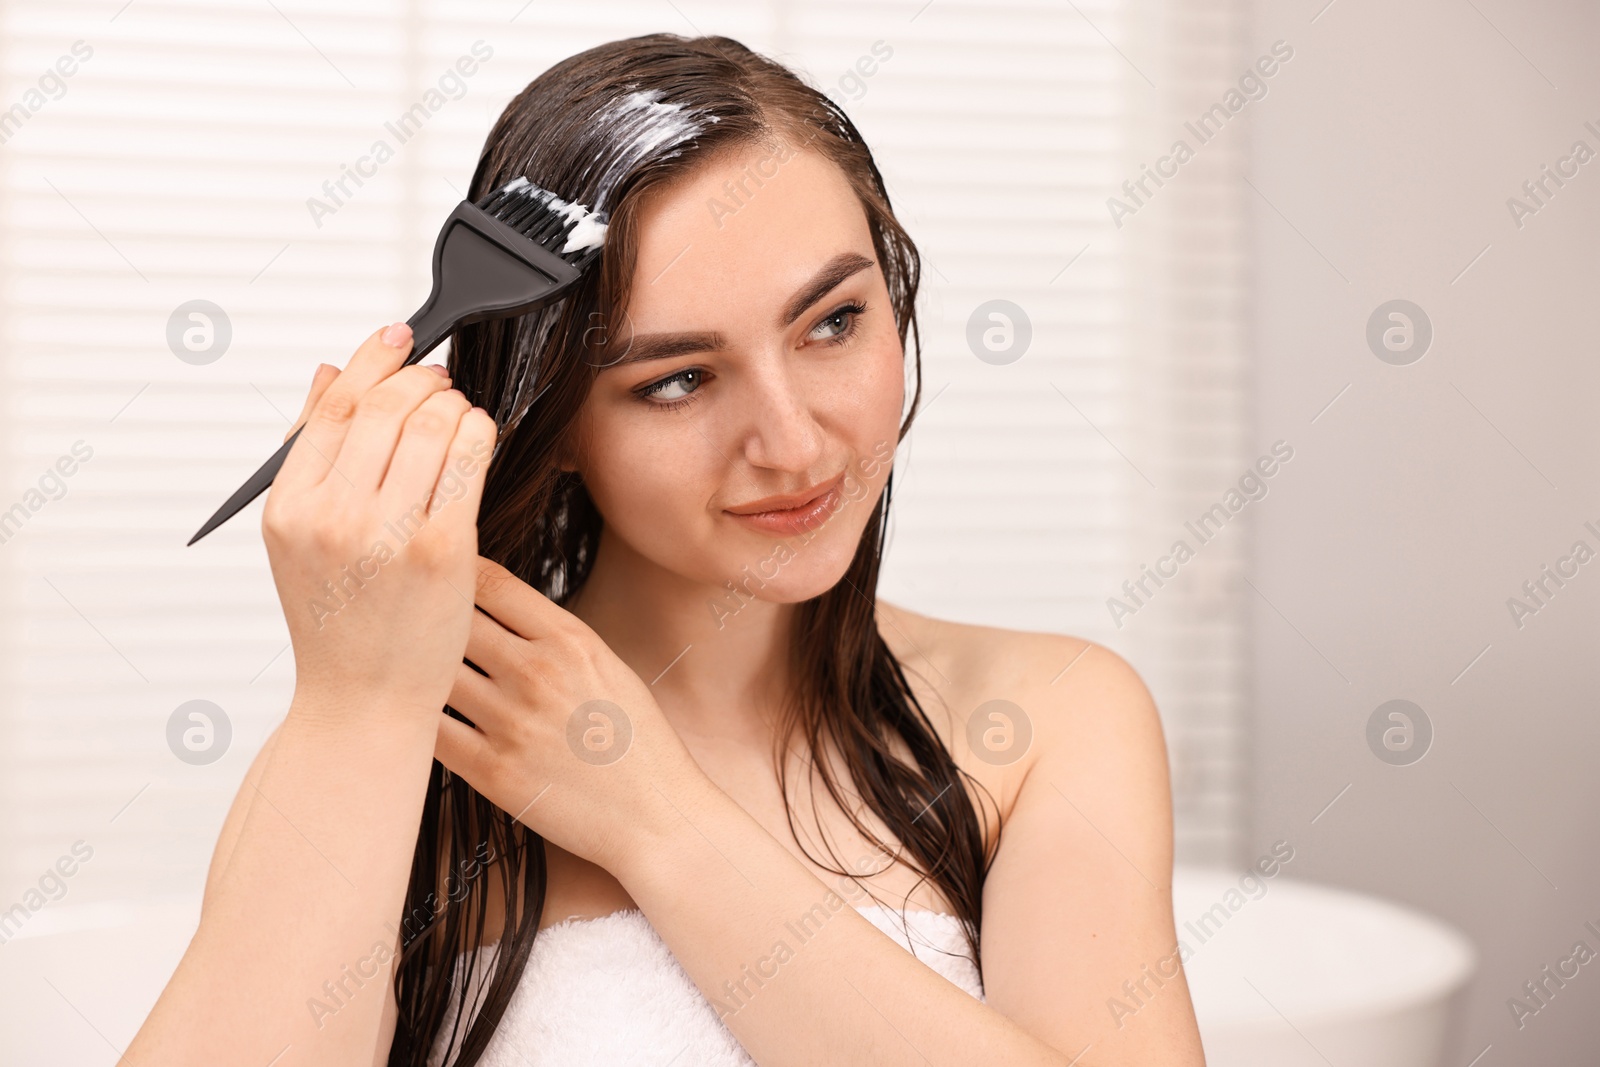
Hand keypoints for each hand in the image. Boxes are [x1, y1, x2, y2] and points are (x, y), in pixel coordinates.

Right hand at [262, 323, 496, 718]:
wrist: (363, 701)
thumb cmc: (338, 622)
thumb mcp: (298, 536)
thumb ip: (311, 452)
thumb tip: (327, 373)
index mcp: (290, 506)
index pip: (333, 403)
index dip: (372, 358)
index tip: (397, 337)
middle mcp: (333, 515)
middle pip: (388, 404)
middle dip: (423, 379)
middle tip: (438, 382)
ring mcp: (388, 533)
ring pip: (434, 422)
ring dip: (456, 403)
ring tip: (458, 415)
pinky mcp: (443, 548)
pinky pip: (470, 458)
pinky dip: (479, 432)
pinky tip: (477, 438)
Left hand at [434, 556, 710, 874]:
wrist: (657, 817)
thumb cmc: (638, 743)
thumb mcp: (609, 668)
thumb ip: (556, 638)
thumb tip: (498, 613)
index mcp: (571, 640)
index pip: (492, 583)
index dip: (457, 572)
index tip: (442, 577)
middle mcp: (538, 673)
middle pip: (453, 619)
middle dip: (427, 615)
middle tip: (405, 618)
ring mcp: (512, 723)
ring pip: (434, 672)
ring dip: (415, 667)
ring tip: (401, 665)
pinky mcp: (492, 772)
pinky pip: (432, 732)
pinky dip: (419, 719)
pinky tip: (416, 716)